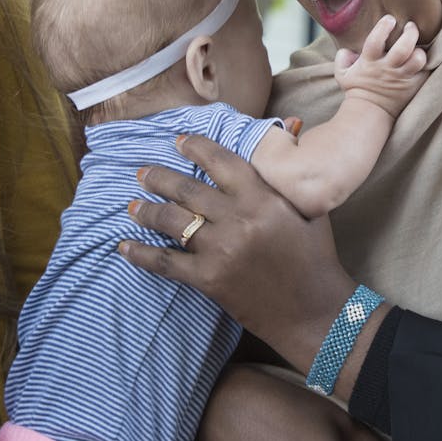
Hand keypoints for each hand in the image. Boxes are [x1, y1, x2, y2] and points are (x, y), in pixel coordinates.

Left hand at [121, 134, 356, 369]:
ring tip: (132, 205)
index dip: (196, 148)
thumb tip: (288, 128)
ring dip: (147, 211)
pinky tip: (124, 247)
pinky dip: (141, 254)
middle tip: (143, 172)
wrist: (316, 312)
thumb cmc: (317, 259)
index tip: (178, 142)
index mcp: (263, 198)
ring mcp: (221, 250)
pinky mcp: (209, 280)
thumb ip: (291, 175)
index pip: (221, 162)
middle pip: (188, 190)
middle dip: (160, 178)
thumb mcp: (312, 210)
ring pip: (173, 222)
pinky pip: (166, 262)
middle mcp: (238, 220)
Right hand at [334, 15, 427, 117]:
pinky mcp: (412, 86)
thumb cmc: (356, 90)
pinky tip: (420, 59)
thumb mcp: (342, 73)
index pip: (376, 40)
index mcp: (369, 62)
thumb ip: (342, 58)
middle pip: (403, 48)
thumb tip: (347, 49)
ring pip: (417, 60)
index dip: (384, 26)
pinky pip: (424, 72)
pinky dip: (425, 64)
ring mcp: (401, 78)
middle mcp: (387, 69)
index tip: (390, 19)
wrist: (369, 112)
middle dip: (410, 33)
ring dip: (420, 51)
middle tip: (410, 26)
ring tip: (417, 47)